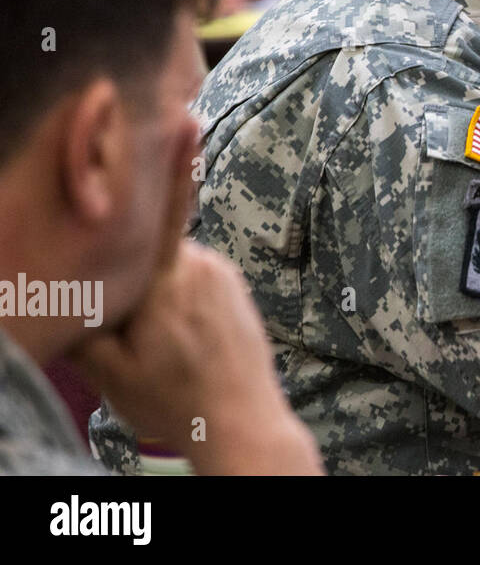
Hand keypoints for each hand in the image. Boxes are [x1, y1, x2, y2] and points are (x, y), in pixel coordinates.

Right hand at [68, 241, 321, 474]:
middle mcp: (202, 262)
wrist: (239, 419)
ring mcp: (224, 272)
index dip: (116, 244)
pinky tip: (181, 334)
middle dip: (135, 279)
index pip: (138, 230)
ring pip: (174, 263)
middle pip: (150, 251)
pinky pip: (197, 276)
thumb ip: (84, 327)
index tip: (109, 280)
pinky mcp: (237, 286)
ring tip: (158, 336)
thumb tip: (69, 296)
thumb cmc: (174, 399)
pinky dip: (184, 296)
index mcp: (168, 276)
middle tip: (130, 326)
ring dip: (160, 288)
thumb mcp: (110, 373)